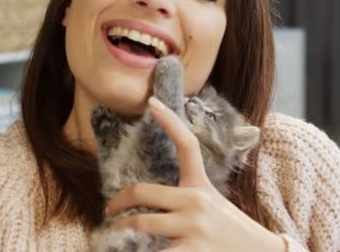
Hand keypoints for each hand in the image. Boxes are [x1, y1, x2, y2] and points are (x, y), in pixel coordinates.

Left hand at [104, 97, 284, 251]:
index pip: (187, 145)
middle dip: (119, 202)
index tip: (152, 103)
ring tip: (114, 233)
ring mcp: (194, 228)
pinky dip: (135, 249)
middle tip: (109, 210)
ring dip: (120, 230)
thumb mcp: (211, 204)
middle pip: (143, 192)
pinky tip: (129, 249)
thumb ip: (184, 197)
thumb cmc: (229, 230)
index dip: (170, 121)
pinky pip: (153, 250)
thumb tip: (147, 199)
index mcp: (201, 186)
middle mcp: (197, 203)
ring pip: (141, 223)